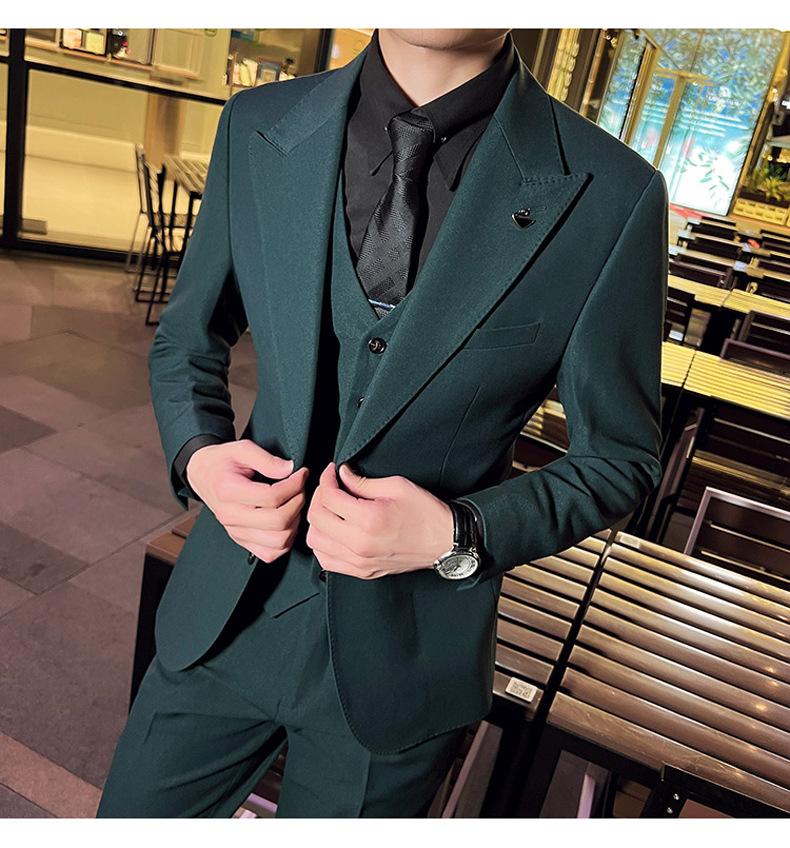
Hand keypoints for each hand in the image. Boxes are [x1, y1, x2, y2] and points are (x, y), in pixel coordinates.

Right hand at [186, 439, 308, 562]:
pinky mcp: (241, 540)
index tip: (301, 474)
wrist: (204, 474)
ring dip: (294, 522)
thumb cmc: (222, 461)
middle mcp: (230, 516)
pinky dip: (285, 541)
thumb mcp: (242, 448)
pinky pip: (270, 553)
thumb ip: (266, 459)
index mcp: (228, 492)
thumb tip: (289, 469)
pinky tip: (287, 522)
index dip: (294, 485)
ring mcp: (235, 531)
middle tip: (300, 488)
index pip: (272, 497)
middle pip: (278, 522)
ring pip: (278, 541)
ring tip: (293, 503)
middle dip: (297, 503)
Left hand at [305, 462, 453, 579]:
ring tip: (330, 509)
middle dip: (319, 496)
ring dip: (318, 521)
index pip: (328, 497)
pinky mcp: (362, 572)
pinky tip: (333, 531)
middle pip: (317, 518)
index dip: (326, 479)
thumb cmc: (426, 513)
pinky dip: (323, 544)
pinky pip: (326, 561)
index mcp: (368, 519)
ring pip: (316, 540)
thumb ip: (363, 481)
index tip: (332, 472)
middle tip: (330, 486)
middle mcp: (359, 544)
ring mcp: (359, 561)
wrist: (445, 541)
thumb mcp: (397, 486)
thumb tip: (342, 475)